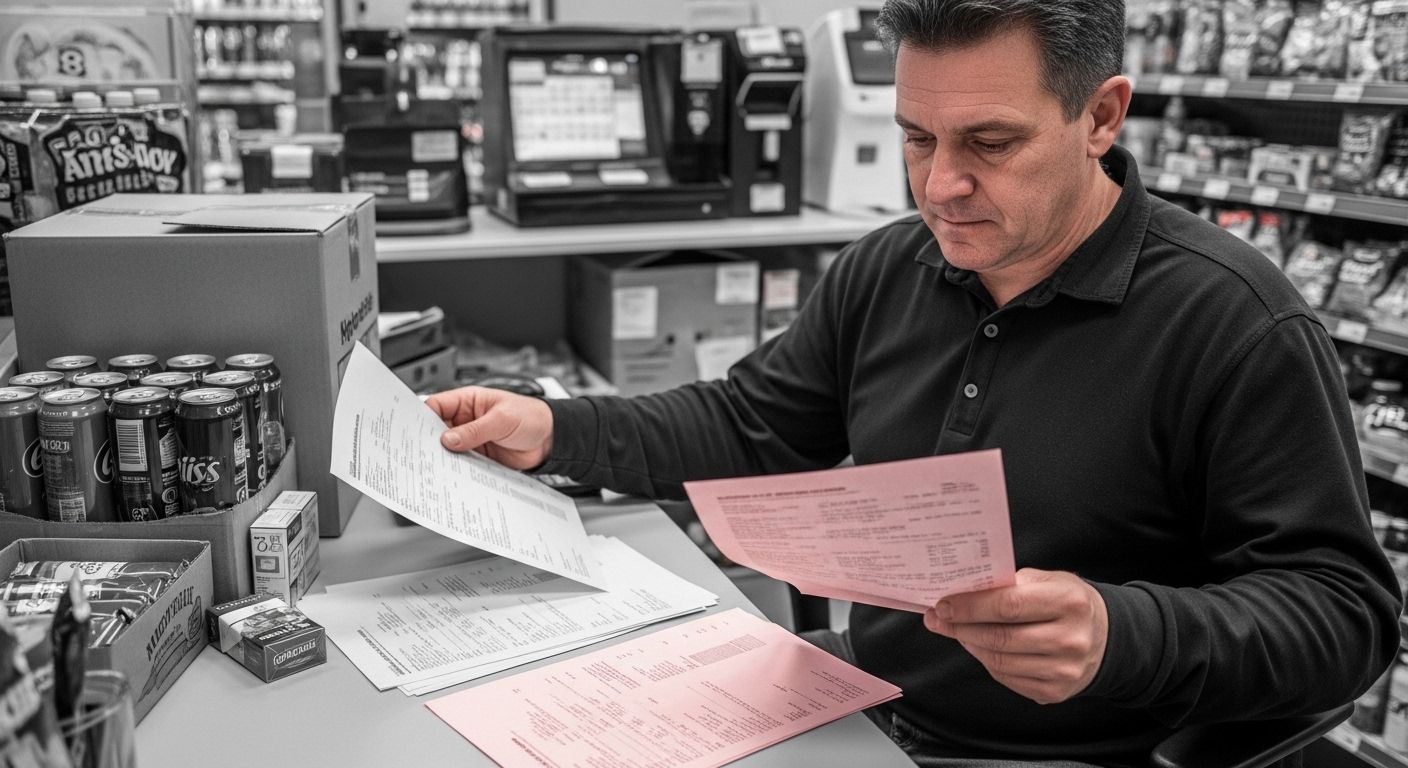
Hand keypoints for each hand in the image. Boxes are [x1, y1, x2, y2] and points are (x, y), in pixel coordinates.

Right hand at [424, 386, 553, 469]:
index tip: (412, 431)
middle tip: (421, 453)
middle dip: (429, 441)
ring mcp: (472, 439)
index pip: (437, 406)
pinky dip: (457, 469)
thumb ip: (475, 430)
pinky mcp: (479, 457)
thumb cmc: (532, 417)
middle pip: (438, 430)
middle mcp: (466, 420)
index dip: (422, 417)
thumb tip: (448, 439)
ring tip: (435, 467)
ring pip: (449, 449)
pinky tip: (453, 475)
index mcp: (468, 401)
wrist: (552, 440)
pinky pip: (463, 463)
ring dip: (444, 458)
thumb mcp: (501, 420)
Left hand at [923, 568, 1107, 704]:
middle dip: (961, 627)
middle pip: (1000, 637)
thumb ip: (1009, 584)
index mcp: (1069, 602)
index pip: (1008, 605)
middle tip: (939, 618)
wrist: (1105, 637)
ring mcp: (1064, 670)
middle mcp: (1071, 639)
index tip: (943, 604)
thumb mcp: (1048, 580)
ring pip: (999, 661)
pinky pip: (1006, 678)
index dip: (969, 606)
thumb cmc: (1067, 603)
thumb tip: (961, 593)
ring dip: (970, 644)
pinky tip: (979, 646)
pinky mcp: (1055, 692)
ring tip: (957, 630)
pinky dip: (986, 661)